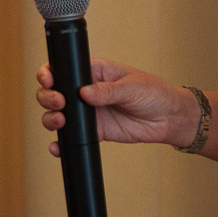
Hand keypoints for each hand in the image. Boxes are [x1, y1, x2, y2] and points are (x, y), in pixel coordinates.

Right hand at [36, 59, 196, 154]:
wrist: (169, 119)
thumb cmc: (155, 93)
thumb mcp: (132, 86)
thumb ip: (107, 90)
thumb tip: (84, 92)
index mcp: (94, 72)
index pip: (65, 69)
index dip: (50, 73)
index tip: (49, 80)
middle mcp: (86, 91)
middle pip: (54, 92)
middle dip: (48, 97)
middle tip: (59, 103)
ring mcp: (88, 112)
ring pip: (58, 114)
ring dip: (51, 118)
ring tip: (60, 122)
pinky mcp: (94, 131)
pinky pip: (72, 137)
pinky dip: (61, 143)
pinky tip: (57, 147)